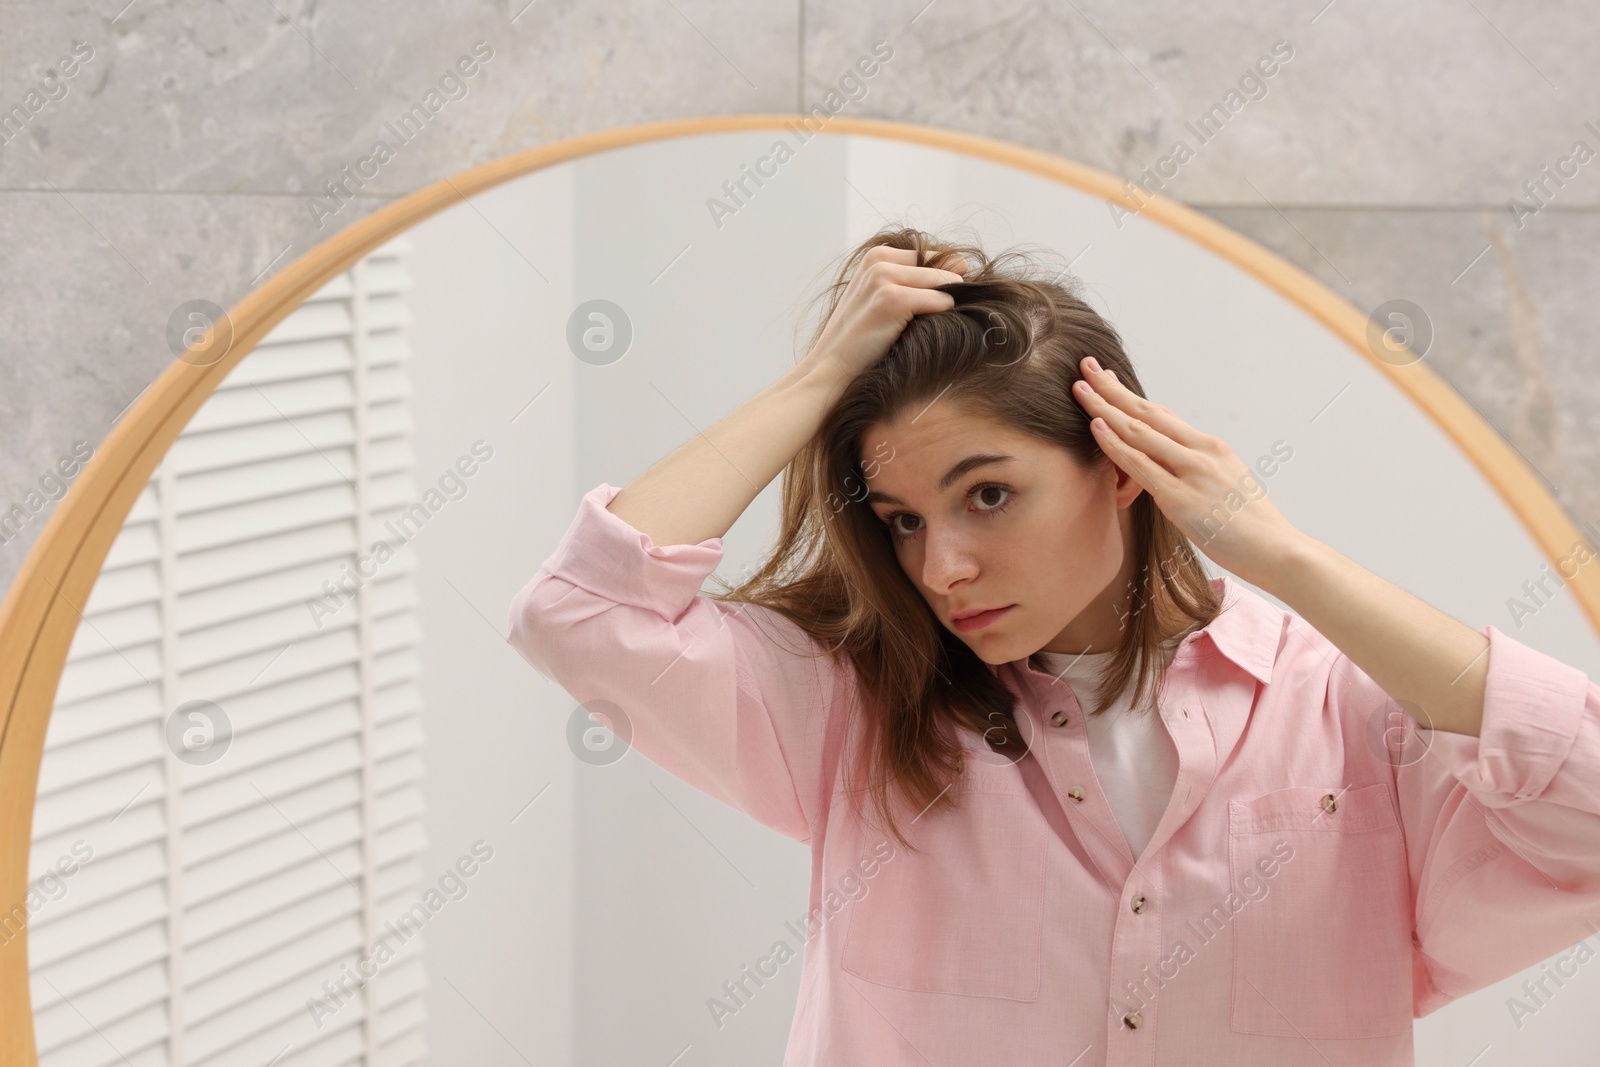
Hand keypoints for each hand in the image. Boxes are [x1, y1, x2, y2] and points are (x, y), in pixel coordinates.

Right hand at [802, 244, 967, 381]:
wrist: (832, 370)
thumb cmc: (862, 341)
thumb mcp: (884, 299)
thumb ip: (918, 279)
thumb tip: (963, 262)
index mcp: (876, 256)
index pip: (933, 256)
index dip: (939, 284)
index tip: (924, 310)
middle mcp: (879, 260)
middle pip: (941, 268)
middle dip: (945, 293)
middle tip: (924, 324)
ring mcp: (883, 277)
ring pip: (944, 283)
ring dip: (943, 307)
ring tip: (920, 330)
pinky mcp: (892, 299)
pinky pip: (941, 301)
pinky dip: (939, 318)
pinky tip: (920, 334)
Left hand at [1071, 355, 1305, 588]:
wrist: (1280, 551)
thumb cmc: (1253, 528)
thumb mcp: (1227, 488)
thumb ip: (1199, 475)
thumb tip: (1174, 474)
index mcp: (1211, 448)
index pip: (1163, 415)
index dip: (1131, 396)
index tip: (1108, 379)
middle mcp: (1201, 452)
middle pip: (1148, 412)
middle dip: (1113, 389)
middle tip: (1086, 367)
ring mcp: (1192, 473)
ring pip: (1140, 432)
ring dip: (1106, 408)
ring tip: (1080, 390)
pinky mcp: (1181, 499)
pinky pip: (1141, 465)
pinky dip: (1116, 444)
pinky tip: (1096, 426)